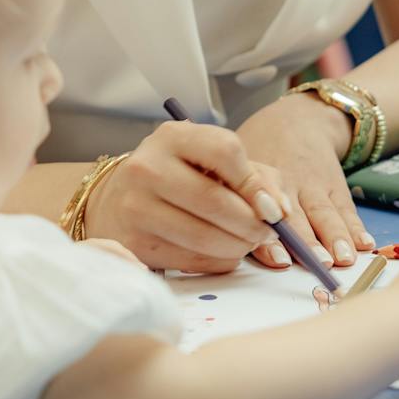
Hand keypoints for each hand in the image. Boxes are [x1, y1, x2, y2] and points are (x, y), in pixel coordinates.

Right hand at [82, 122, 287, 273]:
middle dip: (253, 224)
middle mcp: (147, 167)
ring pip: (205, 237)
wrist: (119, 199)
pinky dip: (217, 261)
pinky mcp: (133, 243)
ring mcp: (135, 206)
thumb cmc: (180, 177)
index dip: (255, 184)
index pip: (224, 151)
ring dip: (238, 247)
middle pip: (215, 200)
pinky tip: (218, 251)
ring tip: (245, 242)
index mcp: (172, 137)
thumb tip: (279, 212)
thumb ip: (257, 177)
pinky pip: (190, 260)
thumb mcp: (212, 161)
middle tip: (267, 232)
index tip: (271, 206)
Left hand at [235, 93, 374, 270]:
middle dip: (308, 240)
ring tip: (344, 257)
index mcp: (259, 179)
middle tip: (318, 262)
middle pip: (299, 215)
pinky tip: (364, 243)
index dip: (269, 236)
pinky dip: (356, 227)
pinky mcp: (336, 186)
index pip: (263, 211)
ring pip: (326, 212)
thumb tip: (206, 238)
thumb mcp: (236, 163)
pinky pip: (347, 208)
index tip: (277, 257)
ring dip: (337, 237)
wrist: (298, 120)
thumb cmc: (258, 151)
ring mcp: (315, 184)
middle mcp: (289, 182)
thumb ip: (225, 196)